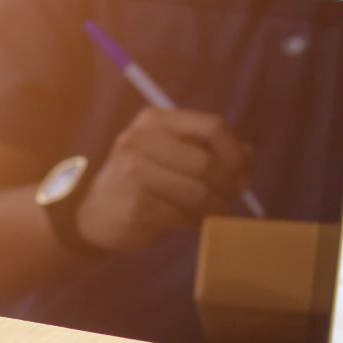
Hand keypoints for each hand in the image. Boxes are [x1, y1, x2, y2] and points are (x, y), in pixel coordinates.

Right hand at [76, 108, 252, 252]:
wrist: (94, 213)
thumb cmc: (140, 181)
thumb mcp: (169, 154)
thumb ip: (207, 149)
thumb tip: (249, 156)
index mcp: (155, 120)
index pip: (212, 127)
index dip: (236, 151)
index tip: (243, 172)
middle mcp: (141, 140)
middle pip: (208, 162)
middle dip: (229, 185)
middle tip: (232, 198)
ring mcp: (134, 173)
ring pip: (199, 192)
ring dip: (216, 207)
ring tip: (215, 211)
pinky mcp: (136, 206)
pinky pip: (185, 216)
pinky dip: (197, 222)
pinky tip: (192, 221)